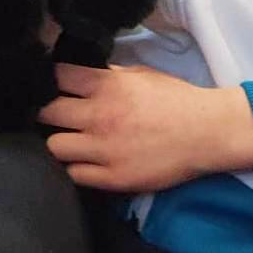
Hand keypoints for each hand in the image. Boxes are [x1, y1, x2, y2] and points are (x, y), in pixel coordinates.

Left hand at [39, 64, 252, 192]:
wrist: (206, 132)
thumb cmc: (177, 99)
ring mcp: (104, 150)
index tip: (52, 83)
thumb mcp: (142, 75)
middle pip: (46, 112)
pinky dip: (77, 167)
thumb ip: (110, 74)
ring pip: (54, 147)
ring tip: (72, 140)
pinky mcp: (112, 178)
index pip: (57, 77)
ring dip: (61, 142)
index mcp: (108, 86)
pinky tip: (87, 161)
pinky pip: (75, 174)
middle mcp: (99, 117)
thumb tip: (83, 74)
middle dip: (48, 110)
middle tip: (56, 114)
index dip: (51, 79)